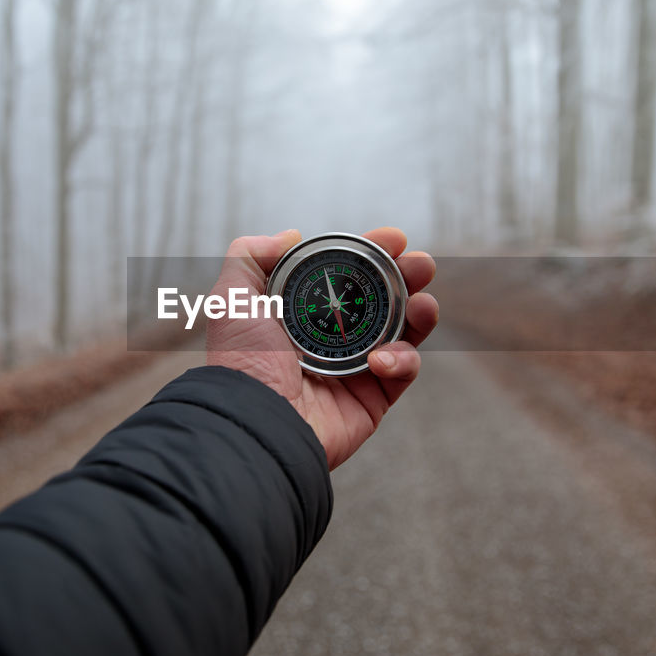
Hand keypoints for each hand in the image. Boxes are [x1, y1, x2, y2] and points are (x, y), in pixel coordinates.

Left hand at [206, 228, 438, 469]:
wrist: (254, 420)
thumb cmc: (241, 359)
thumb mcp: (232, 296)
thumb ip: (251, 255)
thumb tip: (290, 235)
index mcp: (304, 314)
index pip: (347, 276)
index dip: (372, 254)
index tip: (394, 238)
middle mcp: (332, 339)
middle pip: (383, 300)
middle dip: (407, 277)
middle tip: (421, 263)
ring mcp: (355, 369)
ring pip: (403, 333)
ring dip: (419, 313)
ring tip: (423, 304)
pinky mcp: (371, 400)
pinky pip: (402, 372)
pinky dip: (402, 359)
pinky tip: (381, 359)